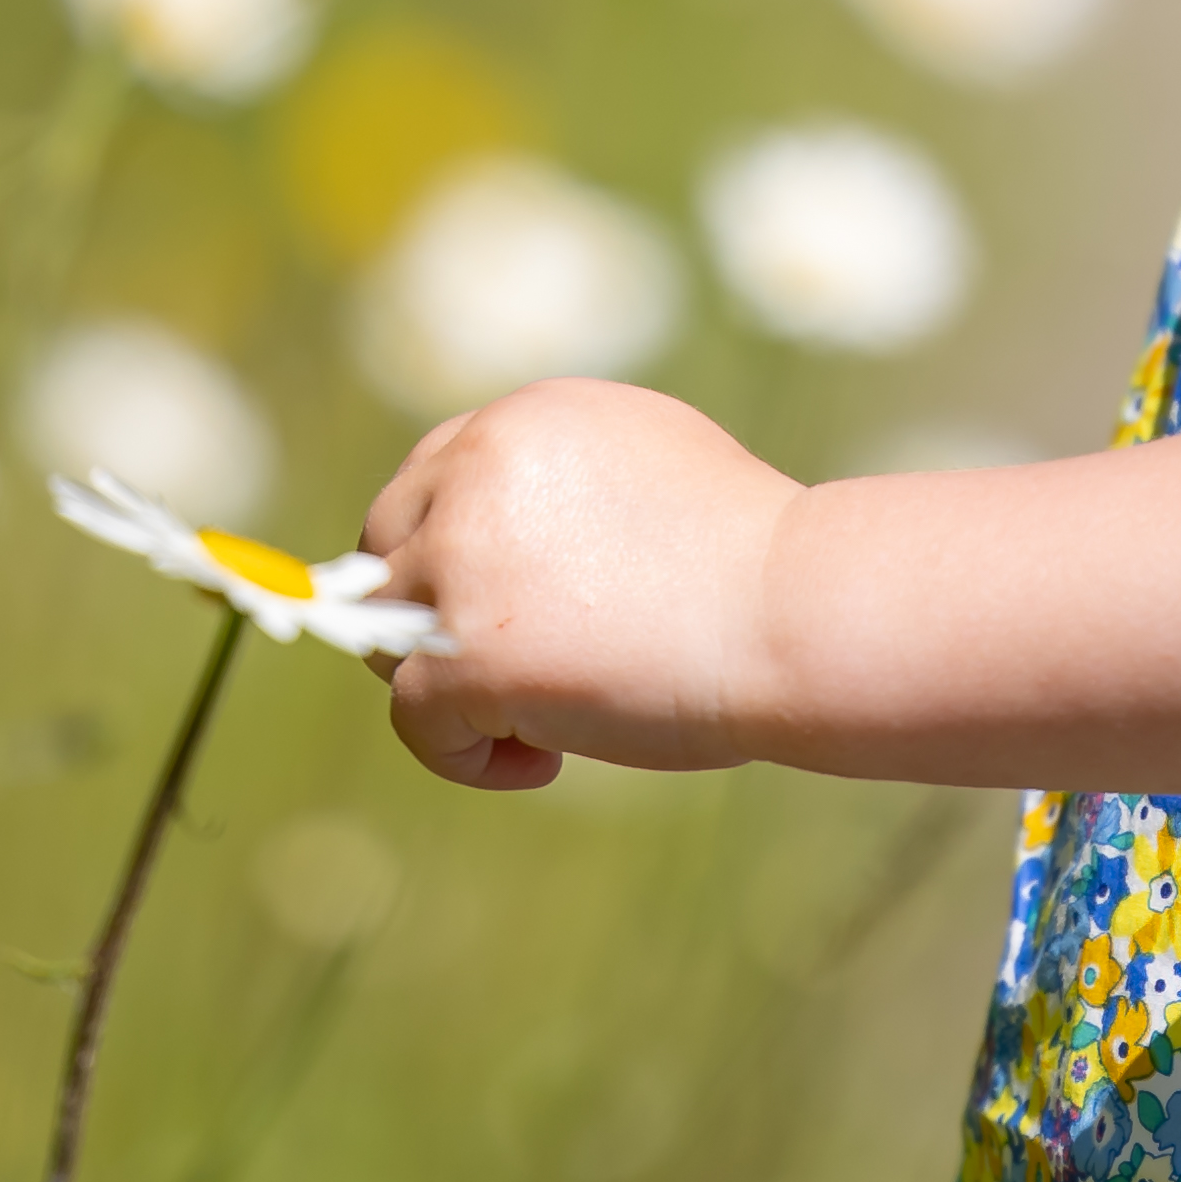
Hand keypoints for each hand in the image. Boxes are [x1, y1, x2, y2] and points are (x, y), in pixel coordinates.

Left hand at [355, 380, 801, 792]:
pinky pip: (412, 718)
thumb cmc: (752, 557)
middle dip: (430, 614)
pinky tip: (547, 761)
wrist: (794, 611)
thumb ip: (565, 483)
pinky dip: (466, 755)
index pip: (429, 481)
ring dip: (447, 682)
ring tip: (541, 716)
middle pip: (386, 551)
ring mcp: (460, 562)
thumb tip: (508, 541)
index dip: (453, 555)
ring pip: (386, 634)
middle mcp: (474, 473)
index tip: (505, 609)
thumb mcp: (649, 463)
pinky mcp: (462, 655)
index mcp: (521, 420)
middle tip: (513, 668)